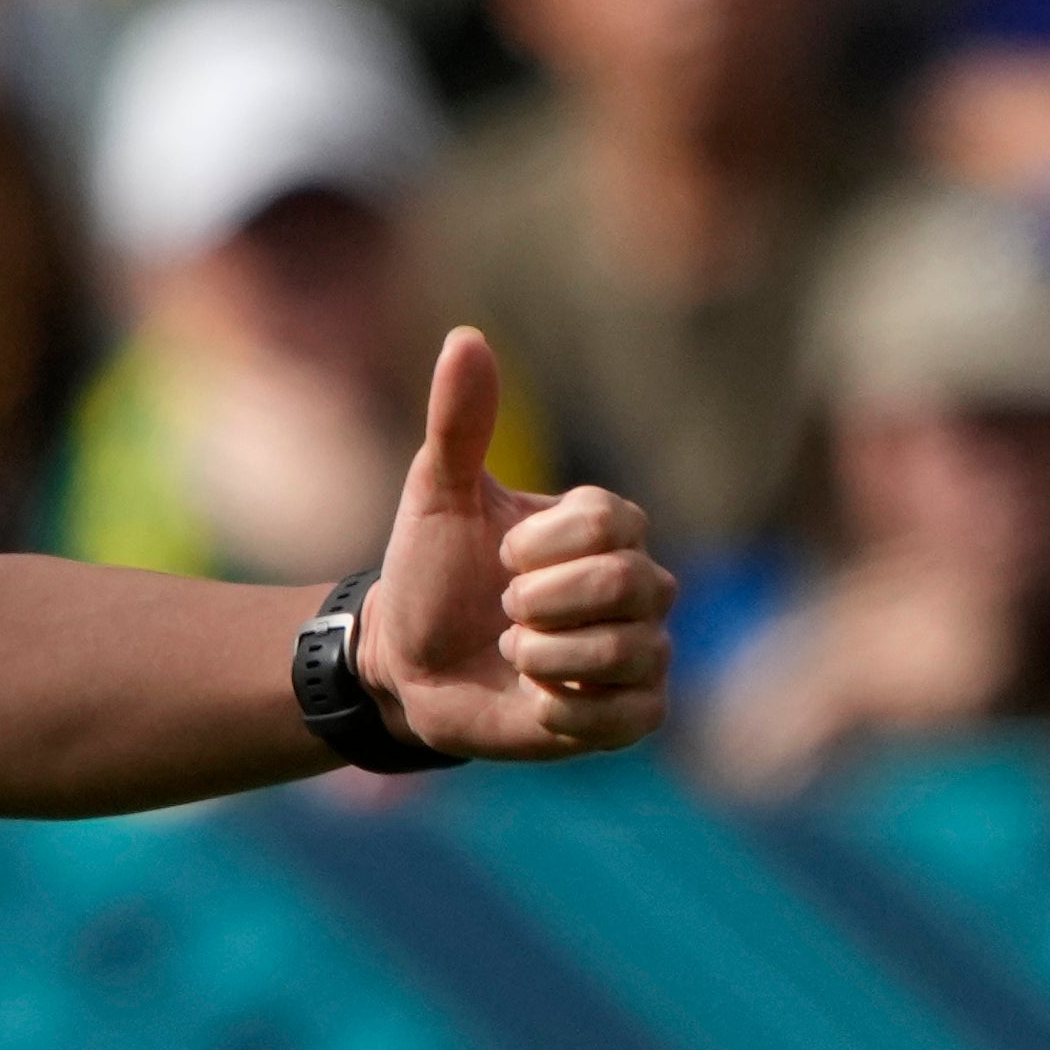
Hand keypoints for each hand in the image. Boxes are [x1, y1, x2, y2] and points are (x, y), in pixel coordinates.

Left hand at [362, 329, 672, 759]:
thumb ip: (460, 419)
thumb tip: (466, 335)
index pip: (612, 523)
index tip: (500, 555)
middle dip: (542, 603)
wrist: (407, 662)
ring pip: (632, 651)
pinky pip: (632, 714)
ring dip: (546, 657)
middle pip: (631, 585)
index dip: (541, 547)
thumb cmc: (428, 571)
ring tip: (511, 653)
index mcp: (604, 525)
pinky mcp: (633, 712)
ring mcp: (642, 648)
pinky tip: (533, 699)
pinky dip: (567, 711)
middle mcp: (639, 583)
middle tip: (502, 609)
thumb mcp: (437, 492)